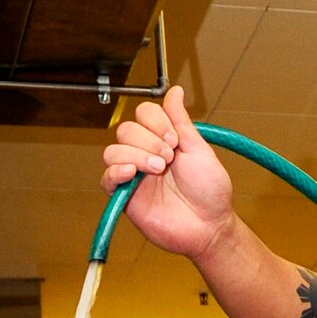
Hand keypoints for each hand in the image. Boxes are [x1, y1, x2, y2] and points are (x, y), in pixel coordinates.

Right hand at [101, 86, 234, 262]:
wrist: (210, 226)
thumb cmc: (209, 192)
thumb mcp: (198, 149)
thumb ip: (181, 120)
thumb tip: (175, 91)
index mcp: (163, 140)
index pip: (143, 114)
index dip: (156, 122)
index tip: (175, 140)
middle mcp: (146, 154)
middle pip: (126, 130)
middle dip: (148, 140)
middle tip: (169, 159)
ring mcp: (135, 176)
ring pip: (113, 151)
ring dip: (136, 155)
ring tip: (158, 170)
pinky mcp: (126, 197)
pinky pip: (107, 179)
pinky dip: (116, 171)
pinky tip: (134, 173)